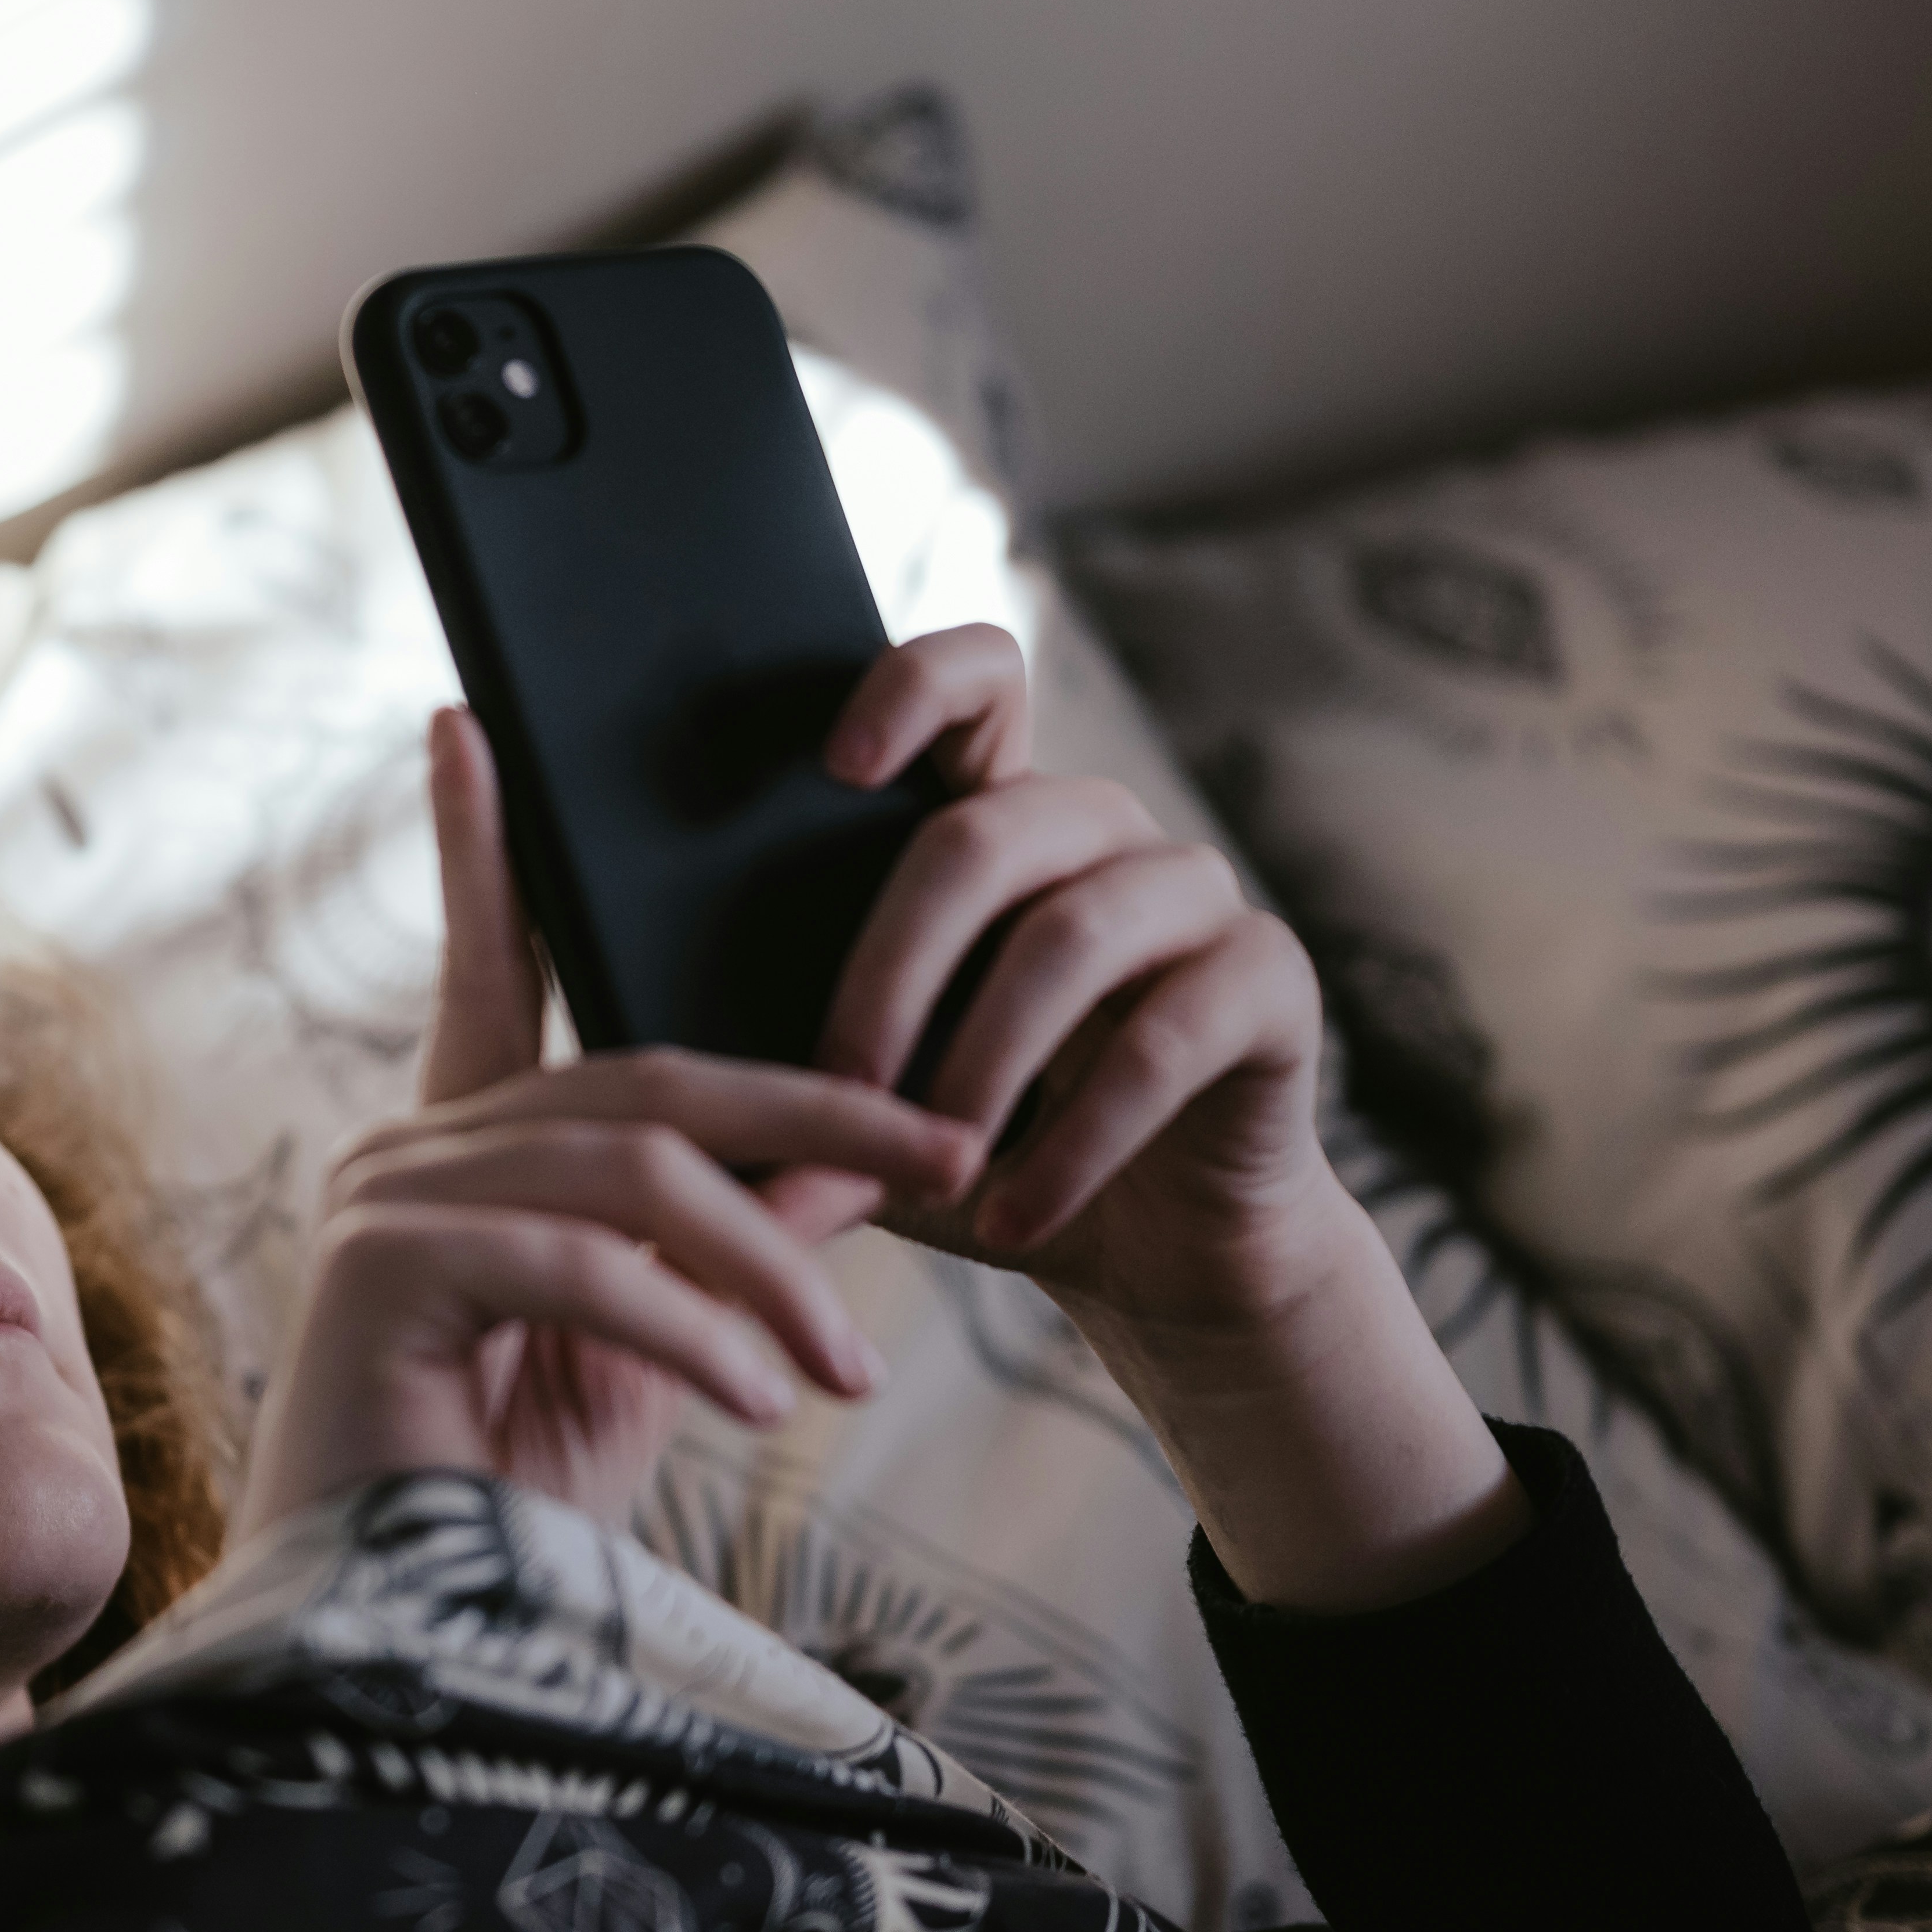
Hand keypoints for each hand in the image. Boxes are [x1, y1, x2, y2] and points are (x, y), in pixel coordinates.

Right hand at [229, 712, 945, 1535]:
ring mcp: (383, 1205)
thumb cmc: (507, 1510)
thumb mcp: (655, 1361)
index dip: (480, 851)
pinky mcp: (380, 1275)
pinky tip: (759, 1400)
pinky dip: (691, 1329)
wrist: (389, 1643)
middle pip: (647, 1086)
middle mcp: (407, 1152)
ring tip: (845, 1374)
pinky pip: (577, 1264)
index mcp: (460, 1154)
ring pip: (632, 1174)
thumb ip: (728, 1256)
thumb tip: (844, 1172)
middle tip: (953, 1154)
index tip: (470, 729)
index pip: (489, 972)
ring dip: (770, 1271)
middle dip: (818, 1115)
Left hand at [806, 626, 1343, 1352]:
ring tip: (931, 1165)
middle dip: (891, 968)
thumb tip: (659, 1103)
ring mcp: (1199, 899)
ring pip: (1073, 934)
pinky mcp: (1272, 985)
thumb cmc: (982, 1153)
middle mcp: (1107, 834)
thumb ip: (790, 1079)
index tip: (837, 763)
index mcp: (1004, 822)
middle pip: (986, 832)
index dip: (914, 688)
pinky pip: (1165, 1041)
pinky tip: (1011, 1217)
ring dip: (982, 1063)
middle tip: (837, 1088)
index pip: (979, 681)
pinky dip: (1073, 1143)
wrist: (1145, 1250)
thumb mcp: (870, 1110)